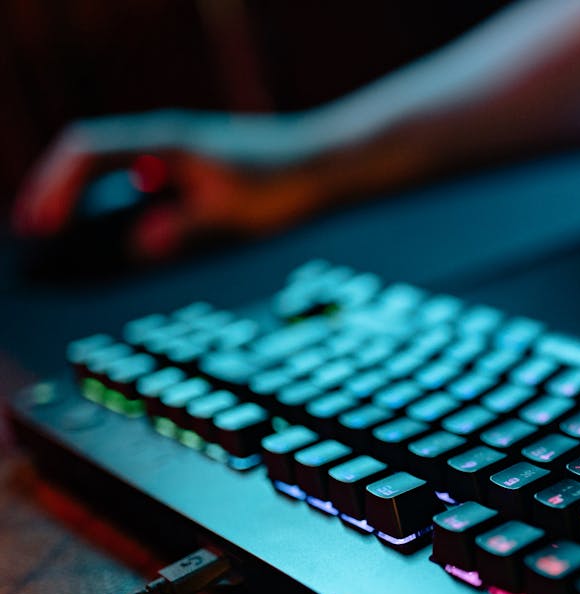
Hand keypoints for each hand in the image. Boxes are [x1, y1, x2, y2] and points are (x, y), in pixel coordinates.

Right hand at [10, 110, 323, 259]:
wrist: (323, 163)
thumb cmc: (281, 183)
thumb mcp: (231, 214)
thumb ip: (183, 229)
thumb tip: (141, 247)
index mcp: (165, 144)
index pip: (87, 153)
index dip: (55, 187)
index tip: (39, 224)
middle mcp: (164, 140)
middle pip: (89, 156)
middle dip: (57, 193)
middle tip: (34, 231)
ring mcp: (176, 151)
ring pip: (112, 167)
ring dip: (84, 197)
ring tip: (61, 236)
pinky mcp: (191, 167)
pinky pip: (136, 178)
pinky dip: (116, 202)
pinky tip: (117, 236)